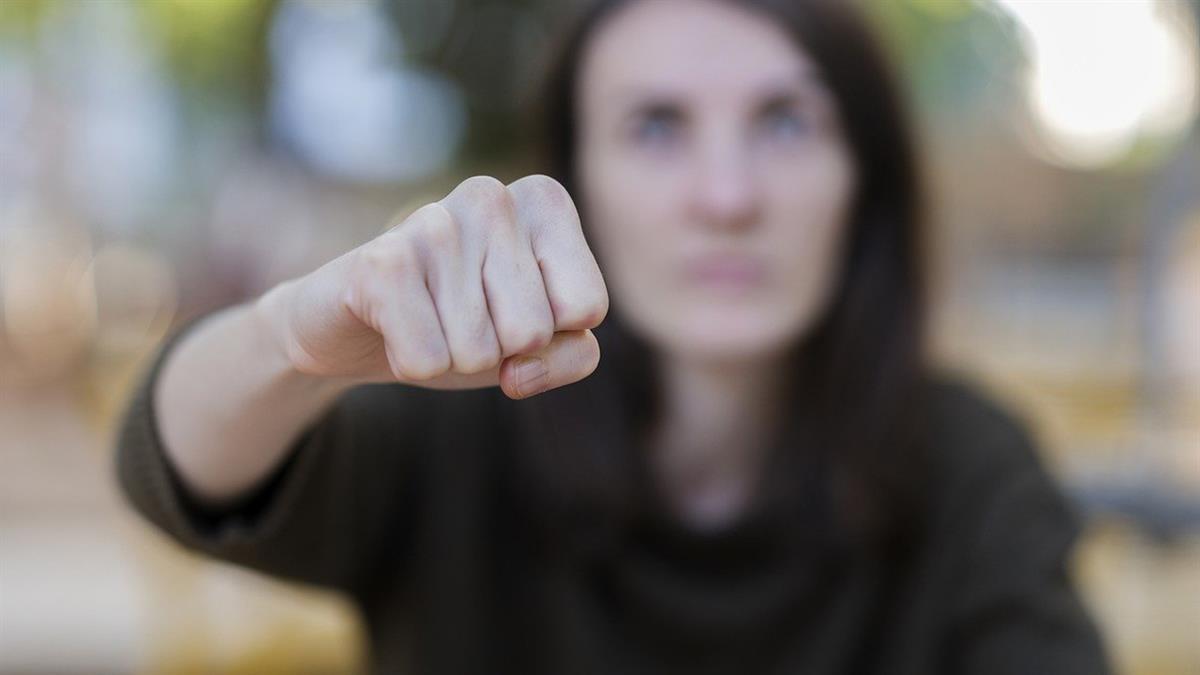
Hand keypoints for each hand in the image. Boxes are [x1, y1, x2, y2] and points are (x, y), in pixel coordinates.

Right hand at [260, 174, 608, 399]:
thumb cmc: (465, 324)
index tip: (512, 310)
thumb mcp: (540, 344)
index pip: (586, 307)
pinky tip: (394, 326)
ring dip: (452, 357)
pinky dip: (413, 365)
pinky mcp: (381, 262)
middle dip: (499, 350)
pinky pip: (427, 360)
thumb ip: (573, 355)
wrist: (358, 324)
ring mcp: (434, 223)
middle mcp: (492, 196)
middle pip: (533, 331)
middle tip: (462, 318)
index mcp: (544, 202)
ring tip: (428, 318)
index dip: (550, 336)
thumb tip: (517, 369)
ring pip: (480, 351)